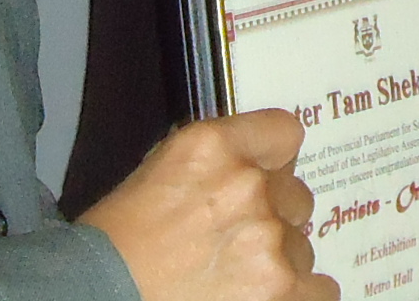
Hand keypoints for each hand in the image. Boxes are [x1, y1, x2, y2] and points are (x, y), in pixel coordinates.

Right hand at [82, 110, 336, 300]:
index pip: (285, 133)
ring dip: (278, 260)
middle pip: (295, 195)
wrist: (97, 293)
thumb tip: (255, 167)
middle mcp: (248, 185)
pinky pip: (321, 288)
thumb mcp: (160, 172)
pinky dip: (300, 295)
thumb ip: (214, 162)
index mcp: (213, 146)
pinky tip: (270, 297)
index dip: (275, 161)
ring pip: (301, 246)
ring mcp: (267, 239)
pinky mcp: (280, 289)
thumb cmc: (116, 243)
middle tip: (236, 242)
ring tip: (235, 278)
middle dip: (272, 217)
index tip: (265, 179)